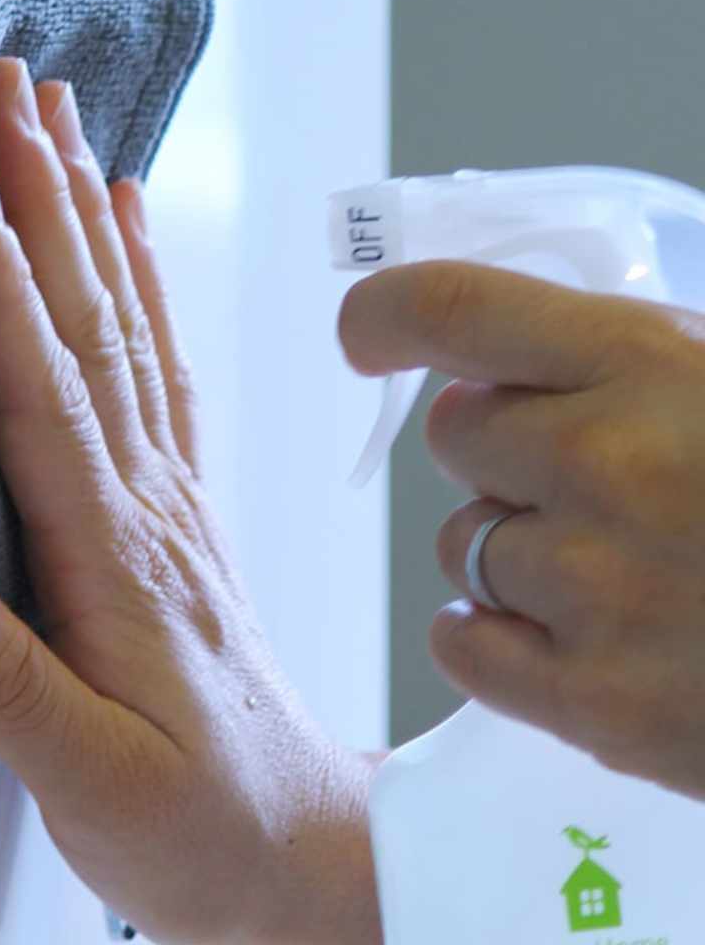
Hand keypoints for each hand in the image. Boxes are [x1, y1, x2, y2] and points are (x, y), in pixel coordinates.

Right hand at [0, 58, 379, 944]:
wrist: (291, 839)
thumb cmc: (191, 820)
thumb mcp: (89, 786)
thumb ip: (8, 688)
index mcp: (114, 558)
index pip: (47, 395)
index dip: (2, 288)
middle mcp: (147, 501)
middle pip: (89, 324)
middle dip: (44, 198)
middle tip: (8, 94)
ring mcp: (169, 491)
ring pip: (125, 324)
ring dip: (90, 215)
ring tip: (60, 121)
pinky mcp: (177, 501)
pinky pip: (162, 366)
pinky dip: (141, 282)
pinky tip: (127, 224)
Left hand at [340, 260, 704, 799]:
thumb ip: (627, 363)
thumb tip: (507, 362)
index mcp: (651, 362)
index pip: (451, 309)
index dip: (385, 315)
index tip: (365, 336)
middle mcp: (606, 463)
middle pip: (455, 437)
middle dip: (501, 452)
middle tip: (585, 480)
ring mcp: (598, 590)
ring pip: (462, 545)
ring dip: (514, 555)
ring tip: (621, 574)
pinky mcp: (600, 706)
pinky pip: (464, 646)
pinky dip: (498, 642)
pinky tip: (572, 640)